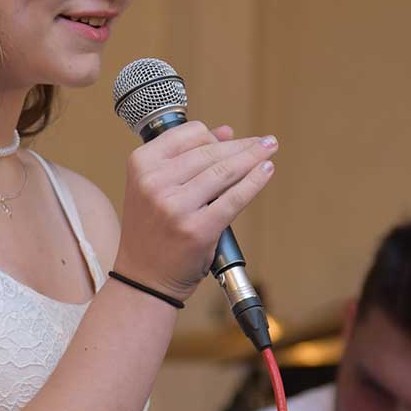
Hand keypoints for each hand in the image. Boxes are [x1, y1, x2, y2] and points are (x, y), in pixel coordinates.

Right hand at [114, 120, 276, 300]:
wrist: (144, 279)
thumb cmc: (153, 231)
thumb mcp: (156, 186)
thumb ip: (186, 157)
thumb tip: (226, 132)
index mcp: (142, 165)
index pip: (189, 134)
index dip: (214, 136)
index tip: (231, 139)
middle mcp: (155, 182)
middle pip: (210, 152)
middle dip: (243, 145)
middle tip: (265, 142)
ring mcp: (176, 207)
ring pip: (225, 172)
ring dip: (253, 158)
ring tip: (269, 150)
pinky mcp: (198, 229)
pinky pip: (235, 198)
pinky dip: (255, 182)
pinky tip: (266, 171)